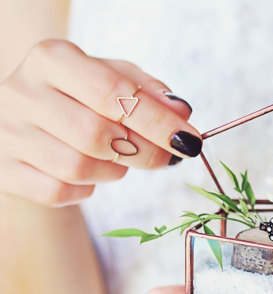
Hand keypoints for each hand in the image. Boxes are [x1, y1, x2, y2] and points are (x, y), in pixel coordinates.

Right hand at [0, 39, 200, 206]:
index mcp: (53, 59)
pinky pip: (59, 191)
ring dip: (115, 170)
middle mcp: (23, 92)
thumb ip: (147, 91)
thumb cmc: (79, 99)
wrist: (29, 124)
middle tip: (167, 157)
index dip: (157, 122)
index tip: (190, 141)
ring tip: (121, 158)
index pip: (112, 93)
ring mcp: (8, 133)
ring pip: (78, 167)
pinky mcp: (5, 171)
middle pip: (97, 134)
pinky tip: (91, 173)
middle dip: (145, 152)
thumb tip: (181, 112)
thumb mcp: (113, 80)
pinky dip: (86, 189)